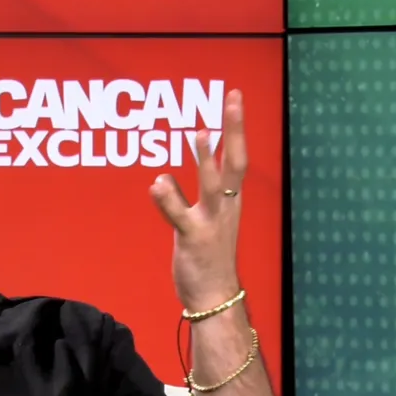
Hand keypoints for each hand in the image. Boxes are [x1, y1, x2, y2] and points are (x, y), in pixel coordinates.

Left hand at [149, 89, 246, 311]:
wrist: (215, 298)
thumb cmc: (207, 260)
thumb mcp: (198, 223)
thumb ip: (181, 199)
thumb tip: (163, 179)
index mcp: (229, 201)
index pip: (237, 157)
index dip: (236, 127)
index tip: (234, 98)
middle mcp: (225, 208)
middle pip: (235, 163)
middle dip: (234, 130)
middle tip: (232, 100)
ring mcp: (211, 223)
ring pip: (211, 186)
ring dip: (205, 160)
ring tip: (199, 134)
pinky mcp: (193, 239)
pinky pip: (180, 216)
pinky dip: (169, 199)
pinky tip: (158, 183)